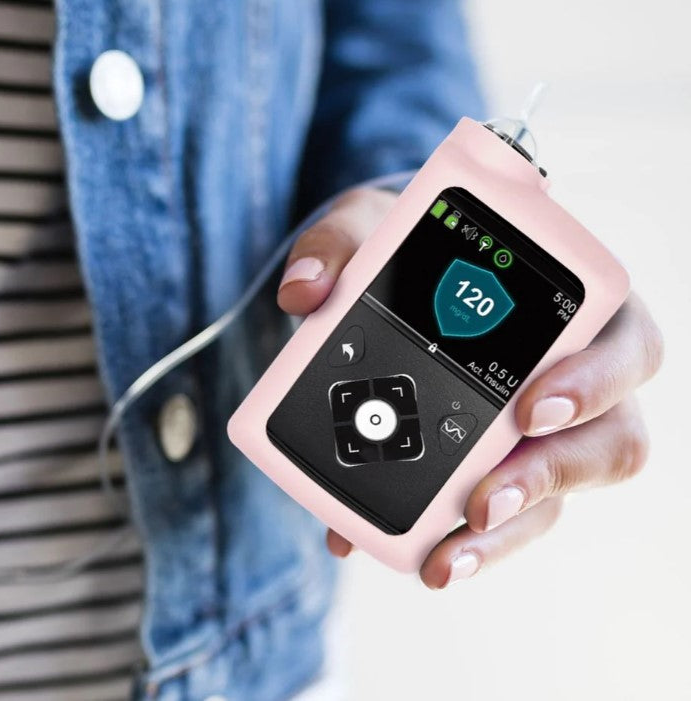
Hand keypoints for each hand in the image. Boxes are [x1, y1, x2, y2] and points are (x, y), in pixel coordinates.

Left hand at [277, 188, 663, 588]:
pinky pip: (497, 518)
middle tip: (481, 500)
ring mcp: (538, 435)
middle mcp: (571, 380)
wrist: (390, 281)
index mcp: (570, 312)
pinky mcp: (498, 471)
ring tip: (443, 559)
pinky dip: (453, 542)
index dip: (596, 383)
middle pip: (608, 442)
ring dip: (503, 535)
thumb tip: (303, 290)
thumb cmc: (409, 252)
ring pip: (554, 498)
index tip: (530, 407)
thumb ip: (338, 245)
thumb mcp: (373, 228)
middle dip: (548, 478)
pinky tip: (400, 549)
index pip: (626, 346)